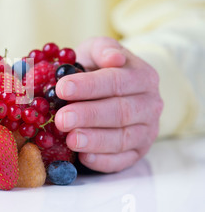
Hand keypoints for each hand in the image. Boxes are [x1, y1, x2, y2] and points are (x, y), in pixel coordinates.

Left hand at [55, 37, 163, 172]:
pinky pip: (123, 160)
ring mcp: (146, 131)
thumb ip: (102, 50)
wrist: (111, 90)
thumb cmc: (98, 68)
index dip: (89, 86)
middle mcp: (149, 104)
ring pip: (123, 138)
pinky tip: (84, 157)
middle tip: (62, 119)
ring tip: (70, 139)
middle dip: (89, 116)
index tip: (62, 88)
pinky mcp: (137, 152)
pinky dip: (104, 161)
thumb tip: (113, 58)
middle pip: (120, 112)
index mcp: (142, 76)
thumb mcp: (97, 51)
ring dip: (95, 140)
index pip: (117, 81)